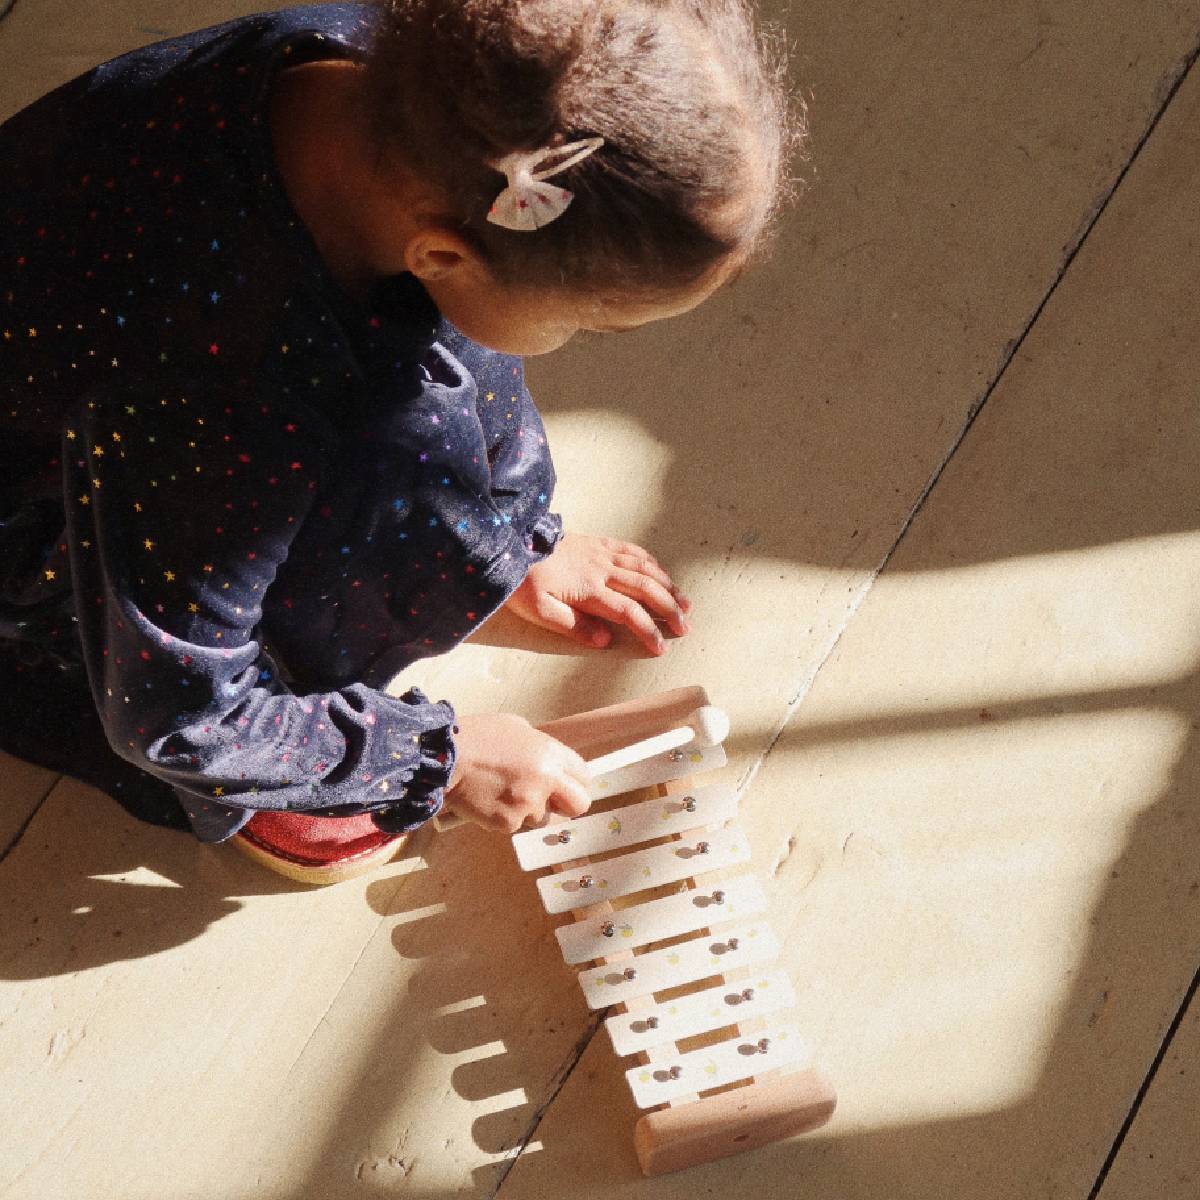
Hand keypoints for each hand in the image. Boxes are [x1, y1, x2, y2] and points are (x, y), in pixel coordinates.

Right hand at [445, 713, 591, 832]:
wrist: (443, 758)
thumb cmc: (476, 737)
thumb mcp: (516, 727)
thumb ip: (539, 746)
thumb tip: (550, 761)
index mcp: (551, 753)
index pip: (585, 777)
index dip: (576, 783)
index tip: (567, 786)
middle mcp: (546, 780)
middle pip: (579, 805)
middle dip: (566, 804)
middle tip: (549, 800)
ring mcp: (528, 804)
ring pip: (543, 818)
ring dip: (531, 811)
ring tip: (506, 793)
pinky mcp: (508, 823)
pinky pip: (516, 825)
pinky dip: (506, 817)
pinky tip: (491, 800)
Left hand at [504, 532, 690, 655]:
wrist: (511, 542)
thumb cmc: (522, 582)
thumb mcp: (540, 612)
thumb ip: (574, 627)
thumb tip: (605, 640)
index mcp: (589, 591)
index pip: (628, 613)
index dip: (648, 631)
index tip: (661, 648)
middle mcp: (602, 570)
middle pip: (645, 589)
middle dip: (669, 609)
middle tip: (685, 626)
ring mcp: (601, 553)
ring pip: (644, 568)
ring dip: (667, 585)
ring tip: (684, 601)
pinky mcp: (597, 542)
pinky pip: (631, 550)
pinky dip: (650, 561)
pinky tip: (660, 570)